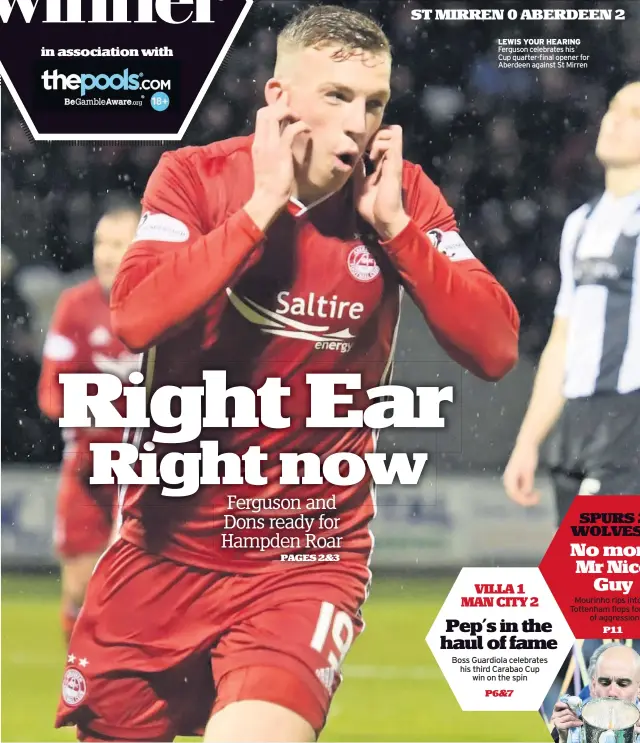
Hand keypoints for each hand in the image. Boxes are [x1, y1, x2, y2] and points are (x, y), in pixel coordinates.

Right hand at [245, 97, 310, 230]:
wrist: (267, 198)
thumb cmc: (268, 185)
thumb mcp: (266, 163)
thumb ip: (270, 149)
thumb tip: (279, 140)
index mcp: (257, 144)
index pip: (261, 117)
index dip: (273, 108)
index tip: (283, 105)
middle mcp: (261, 141)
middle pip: (265, 112)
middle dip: (280, 106)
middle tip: (293, 109)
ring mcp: (270, 146)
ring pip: (274, 116)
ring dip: (289, 112)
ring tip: (299, 119)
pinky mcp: (281, 151)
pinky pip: (290, 130)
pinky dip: (300, 125)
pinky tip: (307, 130)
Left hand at [354, 125, 409, 239]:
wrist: (382, 219)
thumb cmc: (372, 207)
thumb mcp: (360, 185)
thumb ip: (359, 171)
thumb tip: (354, 158)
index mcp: (382, 165)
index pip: (381, 140)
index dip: (371, 137)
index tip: (359, 147)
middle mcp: (389, 160)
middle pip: (388, 131)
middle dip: (375, 133)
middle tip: (364, 146)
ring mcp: (393, 161)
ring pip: (391, 132)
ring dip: (378, 137)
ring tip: (370, 151)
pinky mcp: (395, 165)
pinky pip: (392, 143)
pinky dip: (380, 144)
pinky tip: (373, 155)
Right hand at [503, 439, 540, 506]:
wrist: (526, 446)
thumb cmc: (527, 456)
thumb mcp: (529, 470)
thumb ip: (527, 483)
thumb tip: (526, 493)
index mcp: (509, 477)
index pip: (514, 493)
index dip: (524, 499)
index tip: (534, 499)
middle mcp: (508, 478)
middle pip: (513, 495)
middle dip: (525, 499)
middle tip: (536, 498)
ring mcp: (511, 478)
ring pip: (516, 492)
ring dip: (525, 496)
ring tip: (536, 495)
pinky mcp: (515, 477)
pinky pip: (518, 488)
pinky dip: (525, 492)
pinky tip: (532, 491)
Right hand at [550, 701, 581, 734]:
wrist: (564, 735)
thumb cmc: (565, 724)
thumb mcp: (565, 716)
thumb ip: (567, 711)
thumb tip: (575, 707)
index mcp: (555, 711)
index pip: (558, 704)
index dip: (565, 704)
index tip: (571, 707)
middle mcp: (554, 715)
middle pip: (566, 711)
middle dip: (573, 713)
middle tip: (578, 716)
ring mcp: (556, 721)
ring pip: (569, 716)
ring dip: (576, 719)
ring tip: (579, 720)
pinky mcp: (559, 726)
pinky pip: (570, 723)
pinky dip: (576, 723)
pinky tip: (580, 723)